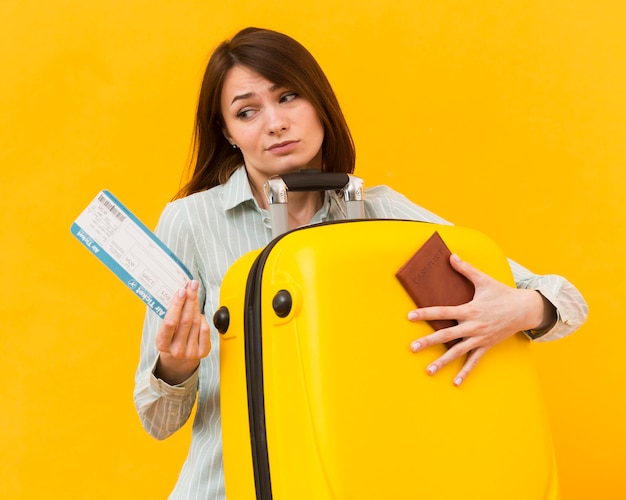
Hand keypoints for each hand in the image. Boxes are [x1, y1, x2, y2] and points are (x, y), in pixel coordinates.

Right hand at [154, 280, 210, 384]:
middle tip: (192, 285)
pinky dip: (203, 318)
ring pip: (196, 322)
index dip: (176, 305)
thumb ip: (171, 314)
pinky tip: (199, 313)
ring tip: (194, 295)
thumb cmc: (171, 339)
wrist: (179, 361)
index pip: (170, 322)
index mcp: (162, 344)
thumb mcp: (165, 330)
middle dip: (190, 299)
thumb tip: (181, 291)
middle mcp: (176, 350)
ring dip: (196, 305)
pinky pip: (205, 329)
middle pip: (186, 320)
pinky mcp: (202, 352)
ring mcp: (190, 352)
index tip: (181, 291)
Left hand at [408, 254, 549, 386]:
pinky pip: (474, 361)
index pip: (443, 312)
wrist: (525, 309)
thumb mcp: (484, 280)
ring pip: (458, 352)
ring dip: (442, 362)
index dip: (425, 314)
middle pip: (446, 336)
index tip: (410, 316)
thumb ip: (466, 269)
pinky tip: (454, 382)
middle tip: (412, 348)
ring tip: (428, 370)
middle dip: (428, 342)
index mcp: (470, 310)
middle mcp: (473, 326)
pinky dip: (464, 372)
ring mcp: (479, 338)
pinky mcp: (486, 346)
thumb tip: (451, 256)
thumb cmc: (502, 293)